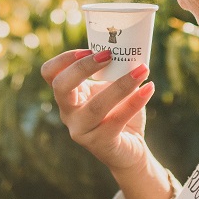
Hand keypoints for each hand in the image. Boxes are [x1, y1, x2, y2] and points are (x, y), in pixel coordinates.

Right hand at [40, 49, 155, 172]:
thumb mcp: (111, 89)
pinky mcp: (101, 144)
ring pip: (96, 106)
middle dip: (83, 67)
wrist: (131, 151)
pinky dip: (135, 101)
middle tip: (108, 55)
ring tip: (142, 69)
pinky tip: (149, 88)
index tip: (90, 49)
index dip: (64, 59)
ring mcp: (82, 131)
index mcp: (68, 96)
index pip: (49, 73)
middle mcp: (68, 114)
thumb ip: (113, 71)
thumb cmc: (119, 114)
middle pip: (61, 86)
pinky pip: (117, 120)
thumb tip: (131, 47)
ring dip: (121, 84)